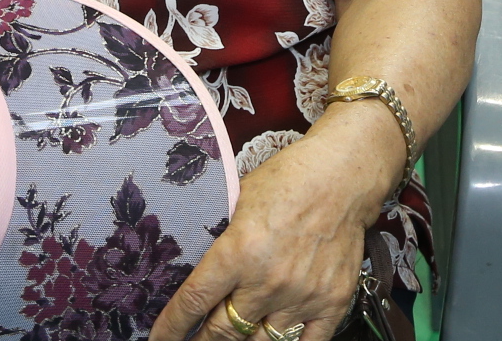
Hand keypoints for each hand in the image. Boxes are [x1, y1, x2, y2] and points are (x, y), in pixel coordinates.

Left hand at [150, 108, 397, 340]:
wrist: (343, 178)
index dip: (171, 328)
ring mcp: (300, 297)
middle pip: (222, 332)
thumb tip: (196, 265)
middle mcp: (267, 282)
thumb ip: (220, 240)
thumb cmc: (288, 181)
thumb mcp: (238, 200)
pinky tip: (268, 338)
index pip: (193, 303)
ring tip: (230, 336)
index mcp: (237, 252)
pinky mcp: (330, 304)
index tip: (158, 339)